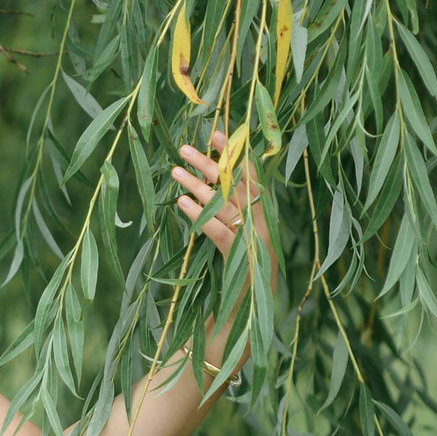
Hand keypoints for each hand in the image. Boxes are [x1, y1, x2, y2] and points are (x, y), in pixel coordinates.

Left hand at [170, 128, 269, 262]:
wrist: (253, 302)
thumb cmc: (242, 263)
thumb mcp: (239, 230)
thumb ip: (229, 206)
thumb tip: (205, 178)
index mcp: (261, 210)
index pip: (248, 175)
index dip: (234, 154)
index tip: (216, 133)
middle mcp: (260, 220)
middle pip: (234, 185)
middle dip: (210, 163)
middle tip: (184, 148)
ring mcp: (251, 237)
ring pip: (222, 204)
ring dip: (197, 186)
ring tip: (175, 172)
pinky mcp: (239, 255)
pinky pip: (217, 230)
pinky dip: (199, 215)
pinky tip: (182, 203)